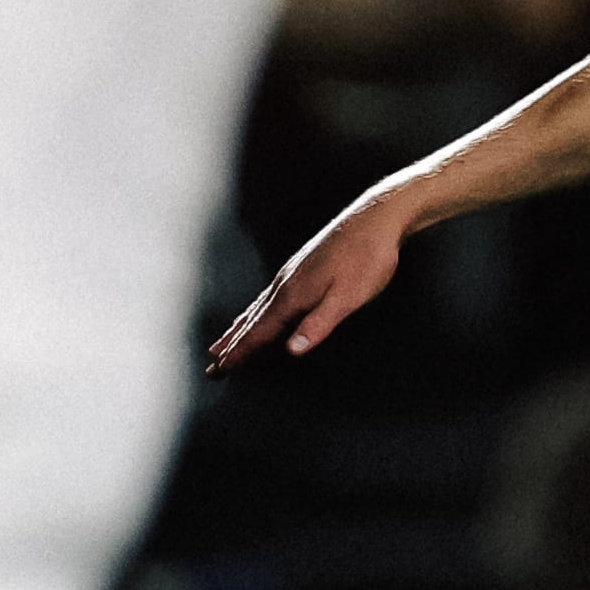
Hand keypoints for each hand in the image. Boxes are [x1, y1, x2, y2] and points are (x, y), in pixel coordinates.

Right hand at [209, 188, 417, 368]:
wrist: (376, 219)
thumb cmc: (368, 258)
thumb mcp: (348, 297)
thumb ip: (319, 323)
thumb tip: (292, 350)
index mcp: (294, 295)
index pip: (260, 332)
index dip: (240, 353)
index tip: (220, 370)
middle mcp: (285, 284)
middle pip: (251, 322)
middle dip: (231, 346)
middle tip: (212, 368)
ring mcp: (291, 274)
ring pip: (256, 309)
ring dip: (237, 330)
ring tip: (221, 344)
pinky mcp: (300, 267)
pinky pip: (267, 297)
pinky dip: (253, 312)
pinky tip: (255, 311)